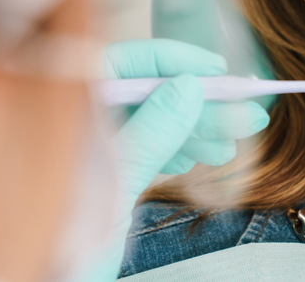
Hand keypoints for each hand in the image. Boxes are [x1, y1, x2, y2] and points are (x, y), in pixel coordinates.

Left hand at [75, 39, 268, 280]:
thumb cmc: (59, 244)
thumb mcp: (111, 184)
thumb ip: (150, 133)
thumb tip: (189, 86)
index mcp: (63, 112)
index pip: (122, 61)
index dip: (171, 59)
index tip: (215, 68)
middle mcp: (77, 123)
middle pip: (147, 94)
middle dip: (199, 104)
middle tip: (246, 114)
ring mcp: (91, 150)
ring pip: (153, 122)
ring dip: (198, 130)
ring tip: (232, 144)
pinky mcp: (104, 176)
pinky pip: (147, 148)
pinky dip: (179, 150)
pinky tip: (203, 157)